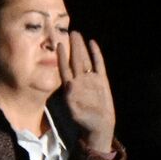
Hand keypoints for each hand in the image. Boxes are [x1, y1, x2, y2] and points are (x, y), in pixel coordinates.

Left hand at [58, 31, 115, 152]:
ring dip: (81, 47)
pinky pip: (98, 65)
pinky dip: (96, 54)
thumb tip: (69, 84)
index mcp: (71, 86)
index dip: (61, 56)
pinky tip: (93, 43)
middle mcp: (80, 80)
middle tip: (70, 32)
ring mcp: (91, 80)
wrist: (98, 127)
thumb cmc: (84, 121)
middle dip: (72, 46)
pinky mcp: (101, 81)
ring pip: (85, 60)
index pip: (64, 67)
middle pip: (75, 60)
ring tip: (77, 34)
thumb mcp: (74, 110)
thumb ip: (71, 98)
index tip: (58, 44)